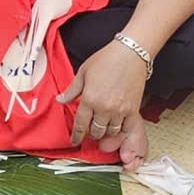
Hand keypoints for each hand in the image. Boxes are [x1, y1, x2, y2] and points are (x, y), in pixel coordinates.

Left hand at [61, 40, 151, 162]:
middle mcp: (104, 108)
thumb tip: (59, 100)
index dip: (76, 136)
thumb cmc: (106, 59)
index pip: (80, 124)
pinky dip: (120, 130)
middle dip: (91, 133)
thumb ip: (71, 90)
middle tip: (90, 130)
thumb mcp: (83, 72)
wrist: (130, 53)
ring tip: (103, 127)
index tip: (75, 141)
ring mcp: (120, 110)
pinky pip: (126, 128)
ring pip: (110, 132)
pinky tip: (117, 126)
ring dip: (105, 132)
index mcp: (89, 99)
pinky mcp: (133, 109)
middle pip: (96, 132)